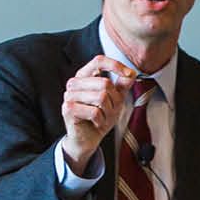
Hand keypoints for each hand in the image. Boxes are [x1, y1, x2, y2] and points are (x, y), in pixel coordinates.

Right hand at [59, 55, 137, 174]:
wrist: (87, 139)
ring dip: (108, 112)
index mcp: (85, 76)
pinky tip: (96, 123)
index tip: (129, 74)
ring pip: (100, 97)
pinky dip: (101, 121)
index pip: (99, 61)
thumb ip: (122, 85)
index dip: (115, 65)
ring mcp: (69, 95)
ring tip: (103, 118)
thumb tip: (132, 72)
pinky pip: (94, 112)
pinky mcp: (68, 109)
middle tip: (110, 111)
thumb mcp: (115, 99)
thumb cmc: (99, 117)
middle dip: (114, 100)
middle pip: (104, 83)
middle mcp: (74, 83)